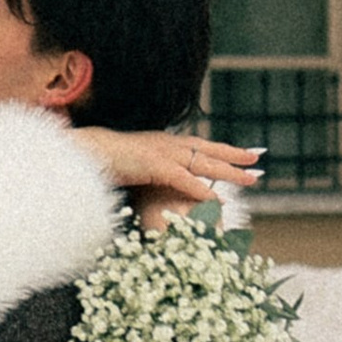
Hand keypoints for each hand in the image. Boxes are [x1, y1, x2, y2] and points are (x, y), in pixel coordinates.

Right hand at [73, 125, 262, 203]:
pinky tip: (219, 199)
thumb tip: (153, 179)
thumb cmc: (102, 161)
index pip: (198, 144)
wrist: (83, 153)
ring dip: (228, 171)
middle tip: (257, 160)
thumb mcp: (132, 164)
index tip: (240, 153)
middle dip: (234, 155)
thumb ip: (147, 170)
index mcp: (162, 142)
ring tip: (250, 179)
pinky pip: (185, 179)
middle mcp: (167, 143)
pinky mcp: (154, 165)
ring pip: (204, 163)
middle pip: (208, 149)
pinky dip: (203, 190)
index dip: (220, 149)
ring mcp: (162, 153)